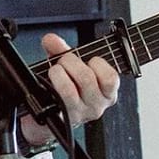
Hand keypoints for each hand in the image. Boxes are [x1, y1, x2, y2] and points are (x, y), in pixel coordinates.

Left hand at [18, 33, 119, 147]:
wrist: (49, 115)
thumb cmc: (66, 87)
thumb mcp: (69, 66)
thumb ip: (60, 50)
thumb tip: (50, 39)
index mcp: (106, 93)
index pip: (111, 78)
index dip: (97, 63)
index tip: (89, 60)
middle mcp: (96, 106)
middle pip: (86, 78)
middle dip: (70, 61)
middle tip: (63, 61)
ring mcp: (79, 114)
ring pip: (68, 90)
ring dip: (57, 73)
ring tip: (54, 71)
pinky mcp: (61, 119)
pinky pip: (55, 100)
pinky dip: (50, 85)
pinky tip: (47, 83)